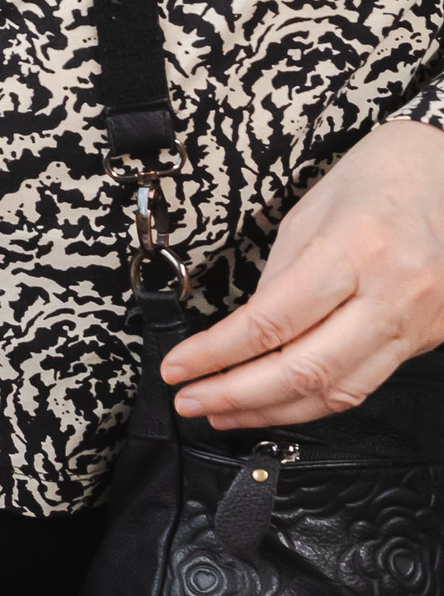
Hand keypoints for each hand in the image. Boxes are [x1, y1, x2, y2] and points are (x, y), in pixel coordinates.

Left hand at [164, 119, 443, 428]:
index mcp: (353, 250)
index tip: (177, 368)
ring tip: (223, 413)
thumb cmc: (374, 183)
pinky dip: (314, 402)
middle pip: (304, 370)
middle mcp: (390, 294)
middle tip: (189, 402)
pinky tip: (277, 405)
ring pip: (336, 391)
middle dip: (236, 395)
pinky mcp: (427, 338)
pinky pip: (363, 384)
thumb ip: (276, 278)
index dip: (216, 353)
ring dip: (271, 411)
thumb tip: (240, 336)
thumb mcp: (307, 215)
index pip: (271, 322)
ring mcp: (415, 322)